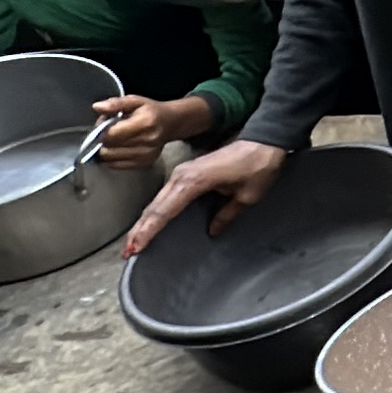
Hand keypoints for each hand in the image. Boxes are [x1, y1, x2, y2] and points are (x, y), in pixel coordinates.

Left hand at [90, 94, 207, 169]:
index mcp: (144, 123)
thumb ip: (115, 103)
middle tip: (106, 132)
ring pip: (111, 158)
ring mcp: (146, 155)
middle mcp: (147, 141)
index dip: (101, 130)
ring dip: (105, 150)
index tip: (103, 124)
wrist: (172, 123)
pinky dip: (111, 158)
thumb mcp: (135, 101)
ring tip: (112, 140)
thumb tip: (97, 107)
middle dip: (102, 140)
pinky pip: (117, 165)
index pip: (112, 134)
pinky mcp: (144, 163)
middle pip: (109, 148)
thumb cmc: (151, 111)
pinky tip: (116, 149)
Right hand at [123, 139, 287, 255]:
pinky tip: (150, 224)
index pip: (164, 211)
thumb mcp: (247, 196)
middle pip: (155, 207)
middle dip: (139, 230)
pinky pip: (166, 195)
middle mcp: (181, 176)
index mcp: (193, 181)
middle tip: (127, 253)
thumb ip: (226, 215)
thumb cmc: (258, 166)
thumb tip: (212, 231)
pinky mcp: (187, 172)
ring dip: (144, 222)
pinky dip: (156, 212)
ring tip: (133, 244)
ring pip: (157, 201)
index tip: (135, 247)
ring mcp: (182, 172)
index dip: (148, 231)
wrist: (264, 139)